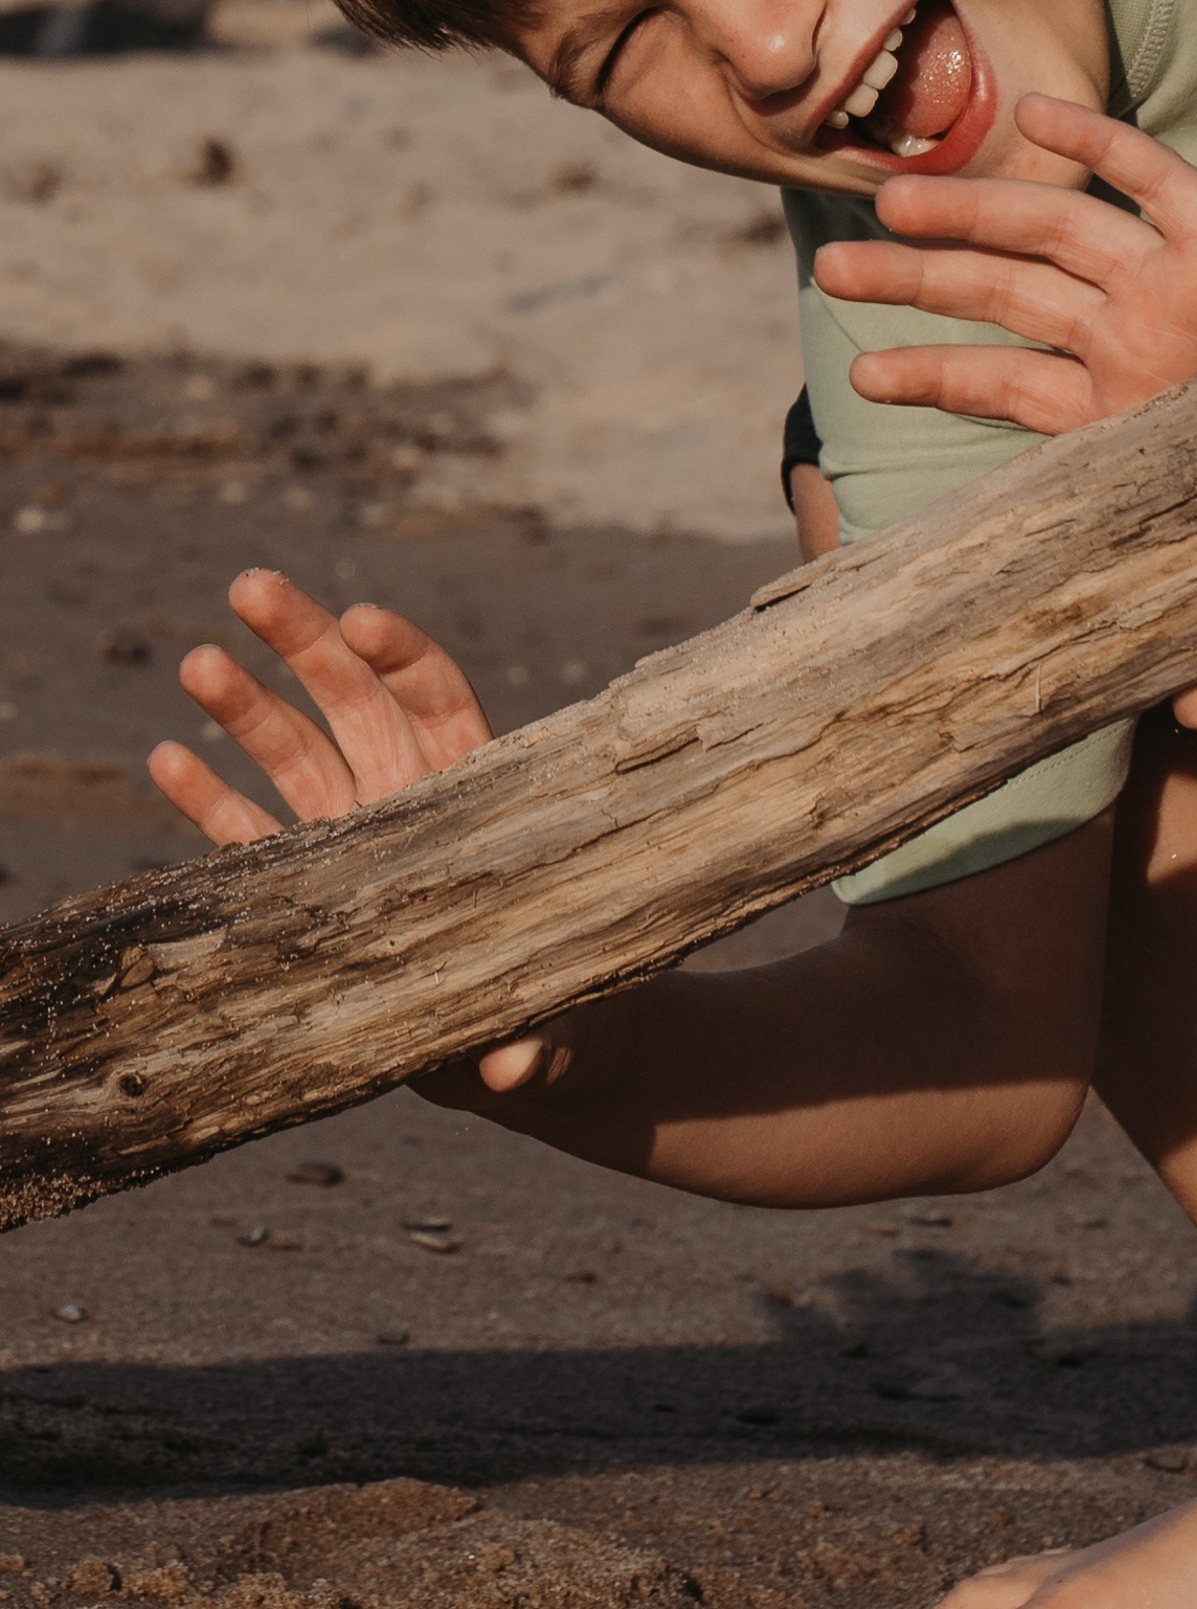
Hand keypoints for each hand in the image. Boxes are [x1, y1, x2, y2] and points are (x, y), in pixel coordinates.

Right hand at [148, 568, 590, 1103]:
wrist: (537, 1046)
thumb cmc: (573, 1013)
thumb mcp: (568, 1024)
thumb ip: (543, 1042)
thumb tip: (516, 1068)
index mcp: (478, 797)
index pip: (438, 700)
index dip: (401, 655)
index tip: (360, 621)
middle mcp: (411, 800)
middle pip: (354, 699)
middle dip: (303, 640)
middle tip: (250, 584)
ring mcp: (354, 836)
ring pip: (296, 752)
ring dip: (246, 705)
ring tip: (198, 659)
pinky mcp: (308, 887)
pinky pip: (252, 832)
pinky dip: (210, 797)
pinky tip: (166, 757)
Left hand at [815, 98, 1196, 728]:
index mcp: (1122, 411)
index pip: (1005, 388)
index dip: (935, 374)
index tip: (858, 377)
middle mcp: (1132, 335)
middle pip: (1001, 296)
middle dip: (916, 284)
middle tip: (827, 273)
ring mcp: (1174, 283)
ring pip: (1052, 232)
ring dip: (973, 213)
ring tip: (890, 203)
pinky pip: (1153, 179)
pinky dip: (1099, 145)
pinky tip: (1038, 114)